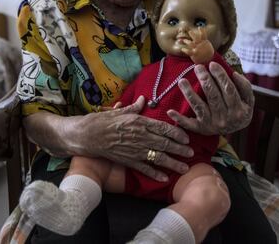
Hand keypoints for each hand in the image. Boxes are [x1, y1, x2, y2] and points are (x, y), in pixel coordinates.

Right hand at [75, 96, 193, 181]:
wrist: (86, 136)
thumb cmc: (102, 121)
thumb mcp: (120, 112)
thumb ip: (134, 107)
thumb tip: (143, 99)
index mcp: (139, 122)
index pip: (163, 128)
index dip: (177, 134)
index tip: (186, 138)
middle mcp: (140, 136)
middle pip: (165, 144)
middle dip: (180, 149)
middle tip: (191, 153)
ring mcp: (134, 150)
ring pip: (158, 157)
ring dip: (173, 163)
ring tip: (184, 168)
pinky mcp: (127, 160)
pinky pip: (144, 168)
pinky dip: (155, 174)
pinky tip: (165, 178)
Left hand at [167, 63, 253, 134]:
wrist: (235, 130)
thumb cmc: (240, 108)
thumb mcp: (249, 100)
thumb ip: (244, 87)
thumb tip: (234, 74)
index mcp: (238, 110)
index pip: (228, 90)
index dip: (220, 76)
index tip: (212, 64)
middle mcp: (225, 119)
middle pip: (213, 96)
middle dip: (205, 80)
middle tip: (197, 67)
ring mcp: (211, 124)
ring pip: (199, 107)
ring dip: (189, 93)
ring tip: (182, 80)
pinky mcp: (201, 129)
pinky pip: (189, 124)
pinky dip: (179, 119)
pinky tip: (170, 111)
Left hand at [181, 27, 213, 64]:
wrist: (208, 61)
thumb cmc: (207, 54)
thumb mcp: (207, 46)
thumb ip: (203, 42)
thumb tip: (201, 38)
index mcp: (205, 42)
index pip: (203, 35)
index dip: (202, 31)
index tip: (200, 27)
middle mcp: (201, 44)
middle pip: (196, 37)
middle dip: (192, 34)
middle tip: (189, 31)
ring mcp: (198, 49)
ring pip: (191, 43)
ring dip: (187, 41)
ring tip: (184, 40)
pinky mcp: (194, 53)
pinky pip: (188, 51)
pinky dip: (185, 50)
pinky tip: (182, 49)